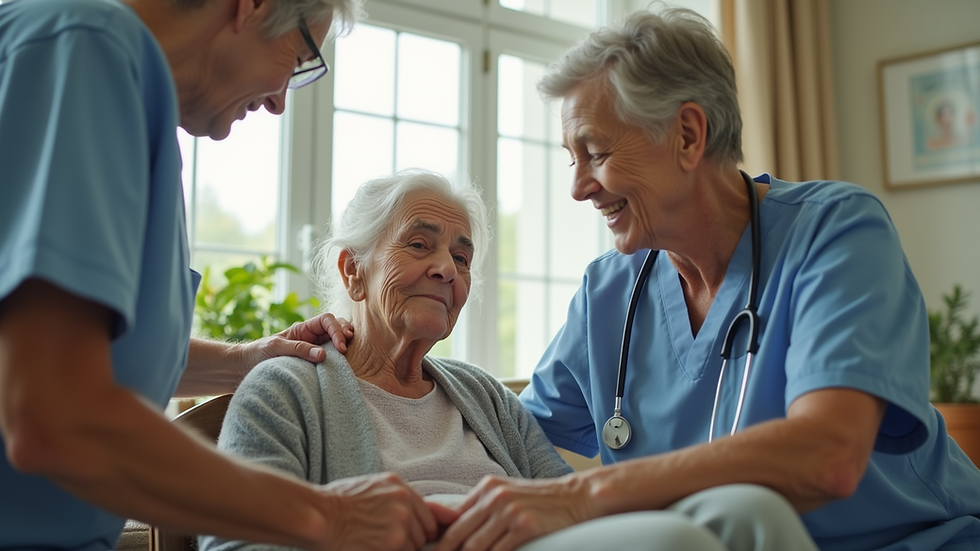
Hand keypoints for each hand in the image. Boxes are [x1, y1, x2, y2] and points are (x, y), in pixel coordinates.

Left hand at [238, 313, 354, 368]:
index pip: (326, 320)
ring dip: (344, 344)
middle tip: (347, 346)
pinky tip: (342, 365)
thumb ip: (299, 349)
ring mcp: (313, 350)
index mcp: (303, 329)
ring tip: (349, 353)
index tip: (340, 346)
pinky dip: (339, 359)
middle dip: (344, 333)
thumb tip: (323, 355)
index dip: (336, 329)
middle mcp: (311, 338)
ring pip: (335, 342)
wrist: (244, 369)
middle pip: (335, 327)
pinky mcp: (312, 365)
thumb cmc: (258, 354)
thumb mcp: (276, 348)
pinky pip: (329, 359)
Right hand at [317, 473, 438, 550]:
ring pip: (416, 546)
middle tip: (390, 544)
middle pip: (425, 530)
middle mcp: (404, 500)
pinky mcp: (395, 541)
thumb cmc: (333, 505)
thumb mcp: (367, 489)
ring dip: (402, 550)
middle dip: (412, 541)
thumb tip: (408, 515)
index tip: (410, 536)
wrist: (318, 516)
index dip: (419, 528)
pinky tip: (374, 549)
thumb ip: (391, 498)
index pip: (427, 511)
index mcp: (397, 485)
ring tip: (378, 546)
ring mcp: (401, 521)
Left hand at [433, 475, 596, 550]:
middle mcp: (494, 497)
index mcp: (487, 487)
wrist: (576, 496)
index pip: (454, 518)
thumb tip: (457, 531)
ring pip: (475, 547)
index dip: (442, 540)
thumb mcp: (508, 494)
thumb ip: (484, 508)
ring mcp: (509, 511)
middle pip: (458, 535)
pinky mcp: (525, 526)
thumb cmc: (541, 500)